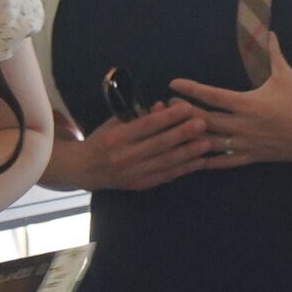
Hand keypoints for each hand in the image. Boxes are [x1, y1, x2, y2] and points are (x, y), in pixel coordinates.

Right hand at [48, 100, 216, 193]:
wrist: (83, 169)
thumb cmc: (101, 140)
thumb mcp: (114, 123)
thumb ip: (138, 116)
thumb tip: (163, 107)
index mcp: (116, 137)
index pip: (146, 126)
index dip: (168, 117)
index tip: (187, 107)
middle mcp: (125, 157)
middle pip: (159, 145)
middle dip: (183, 134)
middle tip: (203, 124)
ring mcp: (133, 173)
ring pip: (166, 162)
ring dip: (189, 153)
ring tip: (208, 143)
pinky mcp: (140, 185)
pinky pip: (166, 176)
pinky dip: (184, 169)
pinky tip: (199, 162)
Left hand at [170, 29, 291, 165]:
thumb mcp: (288, 76)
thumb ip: (275, 55)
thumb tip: (270, 33)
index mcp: (248, 103)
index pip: (212, 95)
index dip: (190, 89)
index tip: (174, 83)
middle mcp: (242, 124)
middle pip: (204, 119)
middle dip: (184, 112)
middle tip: (167, 106)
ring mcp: (246, 142)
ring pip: (210, 142)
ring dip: (191, 135)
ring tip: (174, 130)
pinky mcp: (253, 156)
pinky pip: (226, 161)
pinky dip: (209, 160)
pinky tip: (194, 160)